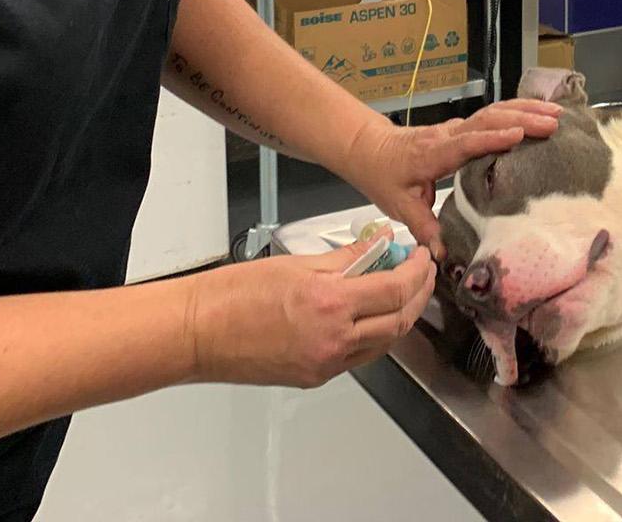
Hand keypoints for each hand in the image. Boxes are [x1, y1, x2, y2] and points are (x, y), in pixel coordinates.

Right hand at [186, 239, 434, 387]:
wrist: (199, 333)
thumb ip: (345, 257)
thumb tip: (377, 244)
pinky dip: (375, 334)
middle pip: (399, 321)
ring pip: (383, 343)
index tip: (422, 255)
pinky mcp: (315, 376)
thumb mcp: (296, 262)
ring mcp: (326, 364)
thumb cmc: (234, 294)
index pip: (395, 290)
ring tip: (403, 290)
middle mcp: (334, 340)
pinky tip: (372, 314)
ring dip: (400, 316)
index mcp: (330, 304)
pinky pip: (359, 357)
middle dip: (418, 294)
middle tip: (423, 271)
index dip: (416, 271)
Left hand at [341, 100, 560, 256]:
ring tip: (556, 113)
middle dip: (522, 118)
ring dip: (525, 110)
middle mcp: (448, 135)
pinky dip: (517, 110)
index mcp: (433, 154)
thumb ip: (423, 227)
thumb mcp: (398, 206)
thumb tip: (443, 255)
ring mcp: (456, 128)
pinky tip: (538, 111)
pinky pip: (493, 115)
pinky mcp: (463, 128)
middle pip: (488, 120)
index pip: (466, 143)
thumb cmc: (383, 175)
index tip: (520, 135)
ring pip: (493, 112)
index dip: (492, 139)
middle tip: (553, 123)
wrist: (369, 148)